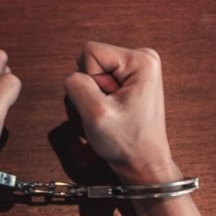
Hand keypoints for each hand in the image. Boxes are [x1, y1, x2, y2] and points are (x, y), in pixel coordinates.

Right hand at [64, 42, 177, 184]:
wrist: (143, 163)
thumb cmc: (128, 143)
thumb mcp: (95, 113)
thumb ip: (76, 85)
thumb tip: (72, 75)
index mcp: (141, 60)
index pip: (90, 51)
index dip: (90, 80)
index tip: (109, 102)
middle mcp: (142, 58)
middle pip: (92, 59)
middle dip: (94, 86)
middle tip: (111, 108)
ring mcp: (137, 69)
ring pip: (94, 70)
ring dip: (96, 93)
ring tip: (114, 111)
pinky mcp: (130, 79)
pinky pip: (100, 79)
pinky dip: (101, 97)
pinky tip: (115, 111)